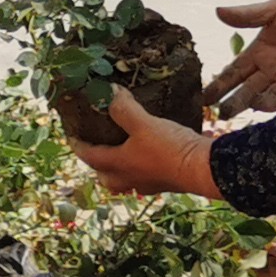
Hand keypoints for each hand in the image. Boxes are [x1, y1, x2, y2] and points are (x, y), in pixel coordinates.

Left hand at [67, 89, 216, 197]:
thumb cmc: (169, 148)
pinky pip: (148, 178)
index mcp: (119, 165)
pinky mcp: (167, 183)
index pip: (90, 157)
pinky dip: (143, 168)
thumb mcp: (143, 123)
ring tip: (123, 154)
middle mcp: (131, 178)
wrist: (204, 169)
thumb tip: (109, 92)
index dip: (78, 145)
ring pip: (127, 181)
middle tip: (97, 150)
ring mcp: (150, 184)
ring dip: (121, 171)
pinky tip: (150, 155)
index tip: (71, 137)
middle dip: (99, 167)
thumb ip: (124, 108)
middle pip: (107, 178)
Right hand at [204, 0, 275, 115]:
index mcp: (260, 52)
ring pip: (270, 98)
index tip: (203, 98)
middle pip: (247, 90)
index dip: (219, 85)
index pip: (234, 73)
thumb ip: (248, 15)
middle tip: (221, 113)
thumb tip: (217, 11)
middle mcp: (272, 70)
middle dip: (234, 102)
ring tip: (253, 103)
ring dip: (260, 103)